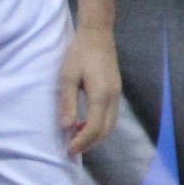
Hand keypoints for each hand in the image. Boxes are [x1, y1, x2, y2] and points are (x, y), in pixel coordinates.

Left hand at [58, 26, 120, 155]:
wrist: (97, 34)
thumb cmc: (79, 53)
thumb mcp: (67, 77)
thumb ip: (68, 103)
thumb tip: (66, 126)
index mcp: (101, 95)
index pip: (94, 128)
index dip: (82, 142)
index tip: (68, 150)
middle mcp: (113, 98)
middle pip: (106, 130)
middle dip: (90, 143)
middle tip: (72, 149)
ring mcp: (117, 94)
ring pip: (111, 124)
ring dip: (96, 135)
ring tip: (78, 139)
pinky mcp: (116, 90)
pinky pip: (111, 115)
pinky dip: (100, 125)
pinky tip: (86, 124)